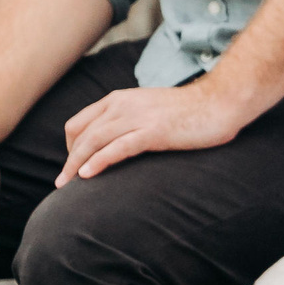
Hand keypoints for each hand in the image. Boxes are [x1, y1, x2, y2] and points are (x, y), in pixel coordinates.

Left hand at [56, 81, 250, 184]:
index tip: (74, 166)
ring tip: (66, 185)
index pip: (79, 122)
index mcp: (120, 99)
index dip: (71, 146)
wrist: (221, 103)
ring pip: (94, 141)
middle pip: (81, 133)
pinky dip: (99, 161)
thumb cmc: (191, 111)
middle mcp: (123, 105)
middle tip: (62, 183)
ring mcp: (138, 117)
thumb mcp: (151, 110)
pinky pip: (118, 147)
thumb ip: (130, 120)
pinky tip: (87, 175)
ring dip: (75, 164)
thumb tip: (117, 140)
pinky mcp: (154, 132)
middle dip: (68, 160)